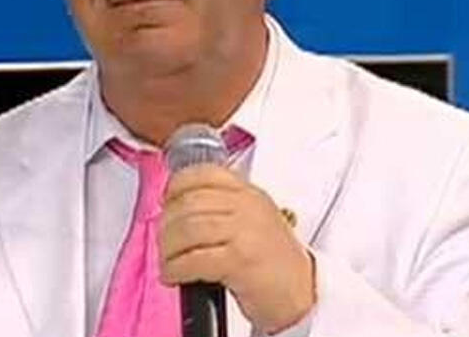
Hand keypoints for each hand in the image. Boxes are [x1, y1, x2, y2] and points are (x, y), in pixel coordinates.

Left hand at [159, 164, 314, 332]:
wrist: (305, 295)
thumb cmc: (275, 263)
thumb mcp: (254, 220)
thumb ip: (224, 207)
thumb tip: (178, 208)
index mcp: (250, 193)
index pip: (204, 173)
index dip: (176, 186)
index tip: (166, 202)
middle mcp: (248, 206)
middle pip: (190, 202)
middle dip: (167, 223)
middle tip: (164, 241)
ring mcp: (245, 231)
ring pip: (188, 228)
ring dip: (168, 248)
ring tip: (167, 261)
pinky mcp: (240, 260)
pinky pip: (194, 259)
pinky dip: (176, 267)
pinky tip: (173, 275)